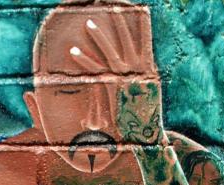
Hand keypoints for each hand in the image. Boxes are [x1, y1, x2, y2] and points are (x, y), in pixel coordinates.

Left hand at [66, 11, 163, 144]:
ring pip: (109, 52)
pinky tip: (73, 52)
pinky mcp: (112, 89)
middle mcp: (138, 70)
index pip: (146, 39)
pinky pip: (95, 71)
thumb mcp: (151, 88)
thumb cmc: (147, 112)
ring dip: (98, 36)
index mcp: (149, 68)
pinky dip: (83, 61)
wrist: (146, 133)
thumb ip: (146, 71)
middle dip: (119, 22)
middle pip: (127, 40)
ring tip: (88, 22)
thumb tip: (146, 57)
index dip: (142, 23)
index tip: (140, 8)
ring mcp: (125, 79)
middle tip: (112, 6)